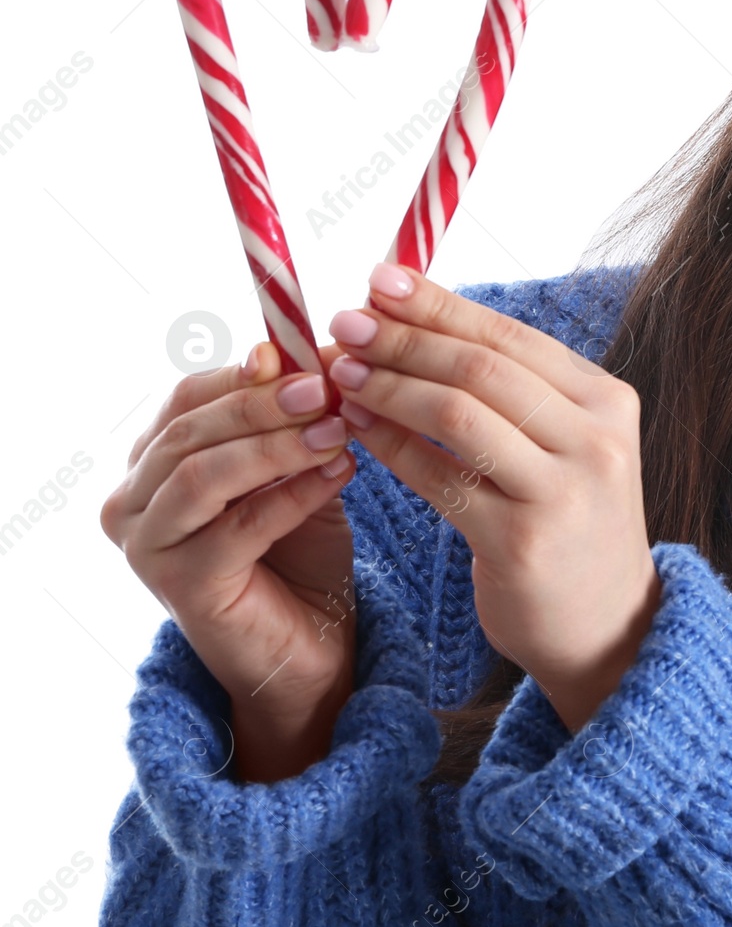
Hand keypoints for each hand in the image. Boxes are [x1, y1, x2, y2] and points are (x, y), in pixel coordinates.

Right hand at [101, 340, 358, 781]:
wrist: (315, 641)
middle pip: (191, 432)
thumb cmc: (302, 544)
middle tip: (327, 388)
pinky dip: (292, 495)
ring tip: (338, 430)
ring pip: (203, 476)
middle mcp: (133, 503)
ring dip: (276, 446)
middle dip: (264, 405)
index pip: (187, 397)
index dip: (247, 373)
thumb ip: (291, 415)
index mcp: (154, 462)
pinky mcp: (182, 590)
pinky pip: (237, 529)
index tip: (310, 357)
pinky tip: (340, 473)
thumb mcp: (298, 464)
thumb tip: (292, 348)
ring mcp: (149, 549)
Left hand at [327, 263, 660, 732]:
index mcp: (606, 398)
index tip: (380, 279)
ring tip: (341, 372)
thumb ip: (514, 390)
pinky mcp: (522, 542)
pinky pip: (442, 480)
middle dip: (406, 338)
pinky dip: (393, 447)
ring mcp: (563, 490)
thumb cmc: (571, 522)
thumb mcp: (566, 443)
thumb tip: (421, 318)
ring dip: (390, 386)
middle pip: (482, 367)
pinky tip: (357, 429)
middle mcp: (594, 437)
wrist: (608, 625)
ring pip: (459, 414)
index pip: (510, 335)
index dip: (440, 304)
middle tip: (344, 319)